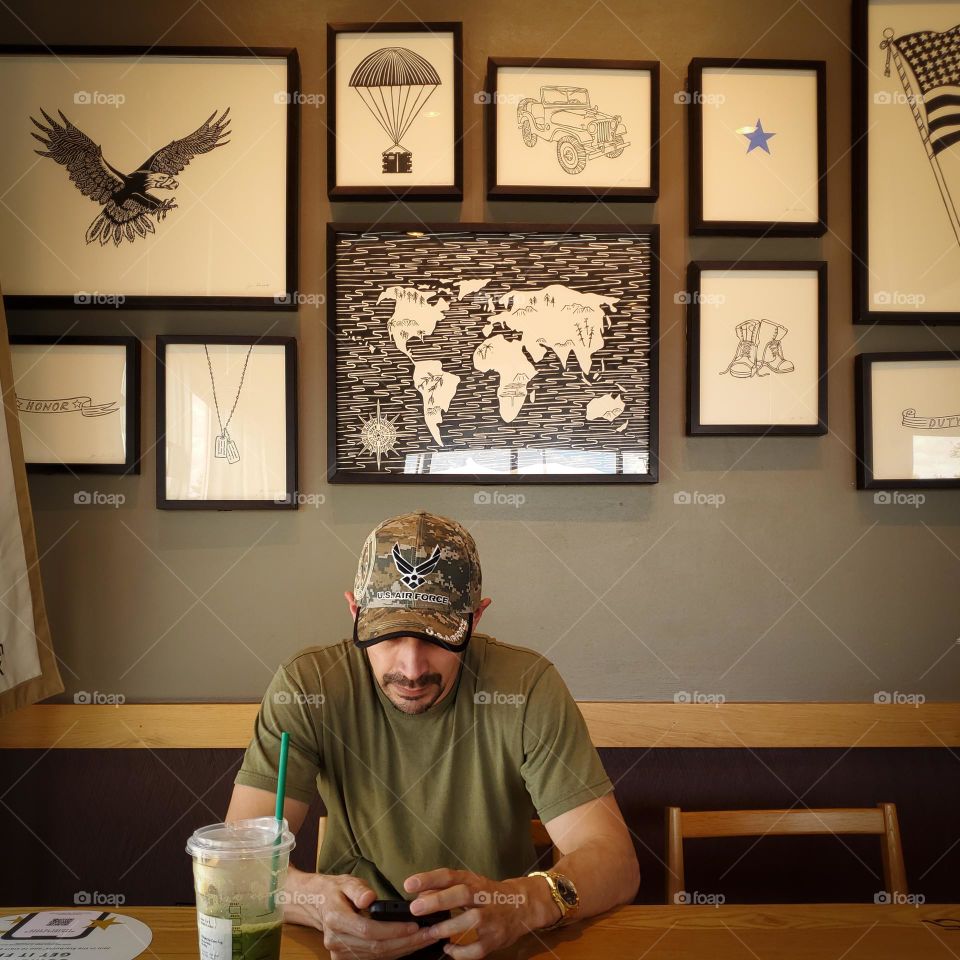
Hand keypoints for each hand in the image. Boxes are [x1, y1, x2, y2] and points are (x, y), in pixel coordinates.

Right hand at [282, 870, 438, 959]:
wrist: (317, 905)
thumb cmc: (336, 890)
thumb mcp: (346, 881)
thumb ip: (358, 889)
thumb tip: (370, 898)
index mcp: (335, 919)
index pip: (368, 930)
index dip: (392, 930)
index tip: (414, 925)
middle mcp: (336, 940)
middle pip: (375, 947)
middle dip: (405, 942)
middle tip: (428, 934)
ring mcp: (340, 953)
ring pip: (376, 956)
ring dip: (403, 949)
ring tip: (424, 939)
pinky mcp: (345, 958)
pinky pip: (373, 958)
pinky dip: (393, 952)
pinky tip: (409, 944)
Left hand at [404, 868, 556, 957]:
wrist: (522, 905)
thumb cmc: (488, 894)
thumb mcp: (469, 884)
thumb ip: (444, 889)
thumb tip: (419, 895)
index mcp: (474, 881)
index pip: (450, 875)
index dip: (429, 879)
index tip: (409, 884)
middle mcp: (483, 897)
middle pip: (461, 894)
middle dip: (438, 900)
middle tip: (415, 908)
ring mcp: (490, 919)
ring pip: (469, 922)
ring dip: (446, 928)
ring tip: (429, 932)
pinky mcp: (494, 940)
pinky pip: (475, 949)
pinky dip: (459, 951)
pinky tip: (448, 949)